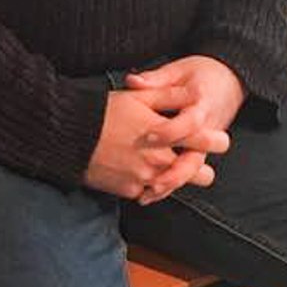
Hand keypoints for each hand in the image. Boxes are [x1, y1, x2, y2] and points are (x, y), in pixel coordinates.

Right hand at [82, 88, 228, 203]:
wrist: (68, 136)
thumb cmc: (104, 112)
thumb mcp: (137, 97)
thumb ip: (169, 95)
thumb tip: (194, 93)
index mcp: (166, 135)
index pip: (206, 142)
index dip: (217, 141)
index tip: (218, 140)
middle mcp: (160, 161)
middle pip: (200, 174)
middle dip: (198, 167)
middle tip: (189, 157)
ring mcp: (145, 179)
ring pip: (175, 186)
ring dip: (173, 177)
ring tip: (162, 164)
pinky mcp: (130, 192)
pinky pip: (150, 193)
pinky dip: (147, 184)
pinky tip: (138, 170)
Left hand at [122, 55, 245, 204]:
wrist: (233, 78)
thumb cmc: (204, 72)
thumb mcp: (180, 69)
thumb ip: (156, 79)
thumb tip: (133, 82)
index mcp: (201, 105)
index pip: (190, 123)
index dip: (169, 132)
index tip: (149, 137)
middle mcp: (207, 128)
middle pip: (196, 157)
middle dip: (176, 172)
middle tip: (152, 182)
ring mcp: (207, 142)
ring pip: (193, 169)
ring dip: (173, 183)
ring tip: (148, 194)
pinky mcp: (202, 149)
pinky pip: (190, 169)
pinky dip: (173, 182)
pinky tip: (152, 192)